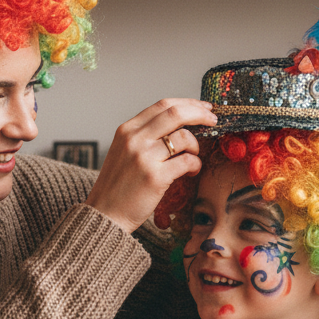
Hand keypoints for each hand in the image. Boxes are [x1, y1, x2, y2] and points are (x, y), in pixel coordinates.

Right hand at [86, 98, 216, 232]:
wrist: (105, 215)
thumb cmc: (118, 186)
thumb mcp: (124, 151)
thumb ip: (145, 136)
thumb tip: (180, 125)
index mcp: (127, 130)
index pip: (162, 105)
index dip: (188, 104)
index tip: (204, 108)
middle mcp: (134, 139)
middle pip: (176, 113)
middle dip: (201, 114)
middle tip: (214, 121)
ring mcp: (144, 157)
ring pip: (184, 137)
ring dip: (196, 146)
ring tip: (193, 157)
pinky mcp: (155, 177)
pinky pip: (188, 161)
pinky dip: (195, 165)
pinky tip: (191, 171)